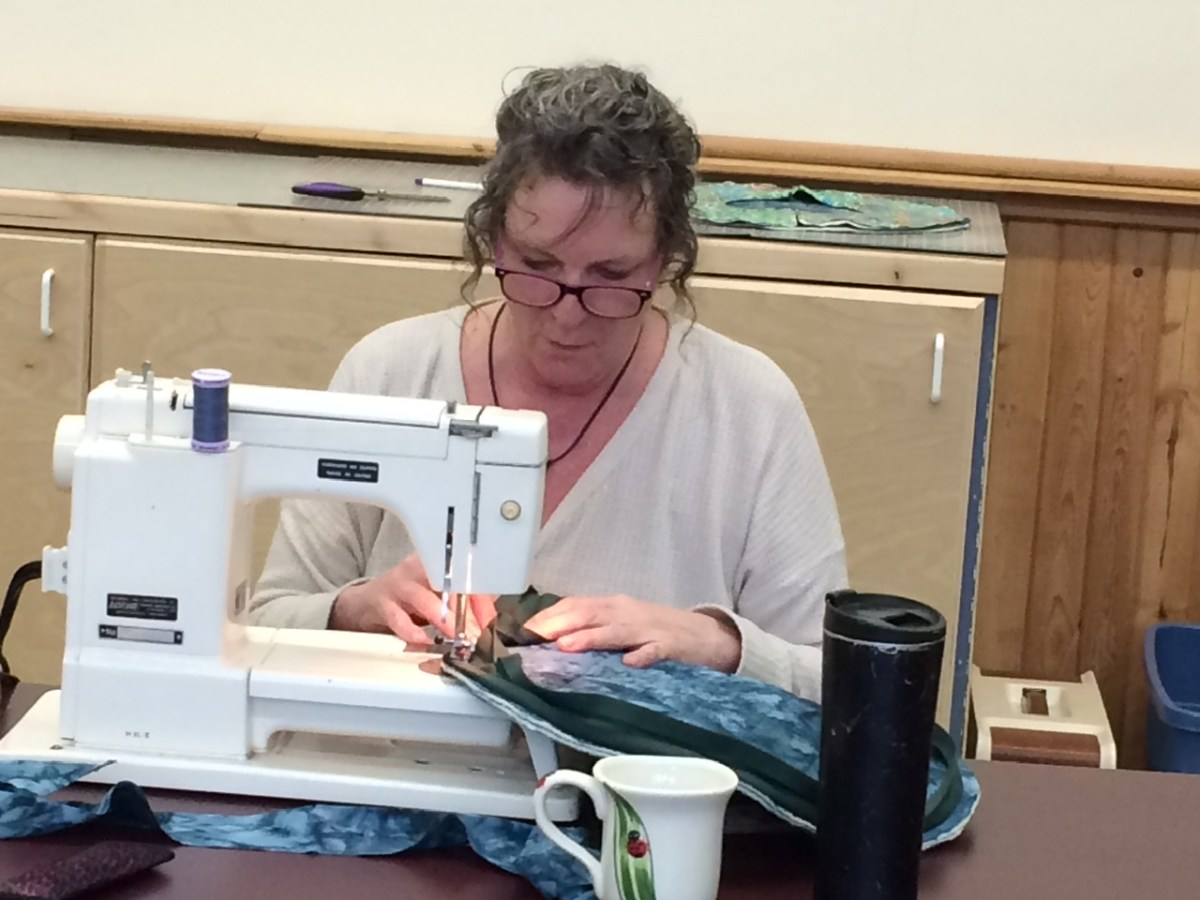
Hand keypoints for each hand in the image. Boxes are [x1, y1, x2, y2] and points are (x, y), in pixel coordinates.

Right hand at [329, 554, 494, 644]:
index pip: (465, 577)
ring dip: (444, 621)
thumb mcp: (437, 596)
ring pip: (425, 600)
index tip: (488, 620)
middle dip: (464, 611)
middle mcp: (419, 568)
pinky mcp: (383, 603)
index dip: (480, 600)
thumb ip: (463, 604)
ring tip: (456, 637)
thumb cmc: (408, 598)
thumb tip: (488, 618)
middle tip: (475, 632)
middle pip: (448, 585)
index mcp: (437, 563)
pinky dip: (414, 632)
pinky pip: (400, 619)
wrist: (366, 602)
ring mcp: (400, 585)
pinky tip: (424, 640)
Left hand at [523, 595, 741, 671]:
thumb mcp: (622, 624)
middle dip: (562, 624)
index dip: (551, 616)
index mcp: (614, 607)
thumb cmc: (657, 632)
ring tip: (567, 646)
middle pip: (591, 614)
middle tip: (536, 637)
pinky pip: (655, 650)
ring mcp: (649, 629)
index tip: (525, 630)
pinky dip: (642, 655)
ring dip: (591, 638)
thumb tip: (553, 641)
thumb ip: (594, 629)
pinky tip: (629, 663)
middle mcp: (628, 613)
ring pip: (617, 631)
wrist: (706, 636)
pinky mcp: (671, 646)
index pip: (577, 605)